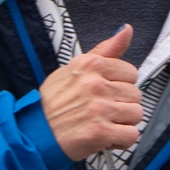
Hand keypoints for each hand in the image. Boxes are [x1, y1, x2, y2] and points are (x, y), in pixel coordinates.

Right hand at [41, 27, 141, 160]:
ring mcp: (98, 108)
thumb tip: (126, 30)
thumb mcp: (73, 68)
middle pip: (135, 94)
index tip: (107, 93)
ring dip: (123, 122)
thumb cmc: (52, 102)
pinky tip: (106, 136)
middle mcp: (95, 84)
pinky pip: (131, 134)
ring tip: (103, 123)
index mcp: (90, 65)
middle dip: (122, 105)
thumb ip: (104, 51)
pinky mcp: (100, 132)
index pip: (130, 72)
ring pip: (136, 114)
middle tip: (102, 111)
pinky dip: (121, 140)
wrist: (34, 133)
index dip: (120, 86)